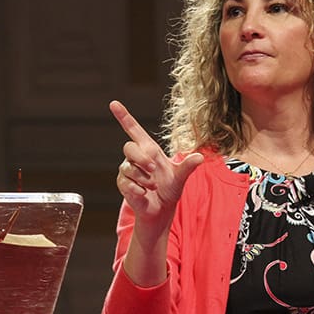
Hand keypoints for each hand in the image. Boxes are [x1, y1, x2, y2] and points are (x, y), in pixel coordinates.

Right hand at [110, 100, 202, 238]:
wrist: (161, 209)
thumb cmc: (170, 189)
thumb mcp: (181, 177)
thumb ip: (188, 166)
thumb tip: (200, 157)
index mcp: (149, 149)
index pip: (133, 130)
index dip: (124, 116)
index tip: (113, 103)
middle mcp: (135, 157)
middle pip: (128, 147)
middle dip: (142, 159)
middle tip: (154, 170)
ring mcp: (127, 170)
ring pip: (129, 168)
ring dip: (145, 179)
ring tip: (153, 186)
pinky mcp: (123, 184)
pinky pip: (127, 183)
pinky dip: (140, 190)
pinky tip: (145, 193)